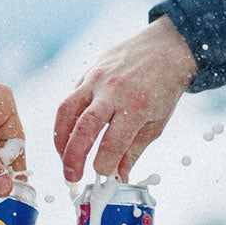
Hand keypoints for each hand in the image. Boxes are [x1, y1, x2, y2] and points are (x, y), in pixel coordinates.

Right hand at [54, 15, 196, 182]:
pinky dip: (65, 121)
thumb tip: (119, 176)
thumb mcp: (156, 122)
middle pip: (85, 127)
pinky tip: (68, 136)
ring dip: (60, 139)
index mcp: (137, 105)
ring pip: (67, 111)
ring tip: (63, 158)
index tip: (102, 175)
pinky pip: (69, 99)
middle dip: (73, 157)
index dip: (104, 164)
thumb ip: (133, 150)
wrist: (165, 47)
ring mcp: (96, 79)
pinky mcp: (87, 73)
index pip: (113, 142)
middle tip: (71, 177)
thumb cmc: (163, 87)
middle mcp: (113, 91)